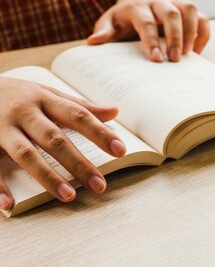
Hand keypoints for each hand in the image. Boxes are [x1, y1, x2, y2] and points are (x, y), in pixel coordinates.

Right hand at [0, 77, 126, 209]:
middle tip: (100, 184)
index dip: (100, 133)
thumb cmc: (17, 94)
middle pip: (55, 139)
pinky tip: (10, 204)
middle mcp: (25, 113)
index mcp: (45, 100)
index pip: (78, 115)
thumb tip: (114, 112)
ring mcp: (2, 128)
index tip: (120, 150)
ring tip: (69, 195)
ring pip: (26, 154)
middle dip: (79, 162)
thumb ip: (79, 105)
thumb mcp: (47, 93)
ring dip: (47, 176)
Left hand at [87, 0, 209, 61]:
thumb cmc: (123, 18)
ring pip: (190, 9)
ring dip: (192, 32)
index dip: (151, 40)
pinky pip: (202, 17)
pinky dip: (203, 34)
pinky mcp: (187, 10)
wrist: (140, 1)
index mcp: (137, 6)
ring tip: (189, 54)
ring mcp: (175, 3)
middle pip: (171, 13)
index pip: (146, 22)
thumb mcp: (109, 22)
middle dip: (175, 37)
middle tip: (174, 59)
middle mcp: (158, 2)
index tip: (156, 59)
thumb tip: (93, 41)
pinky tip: (197, 51)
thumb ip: (103, 31)